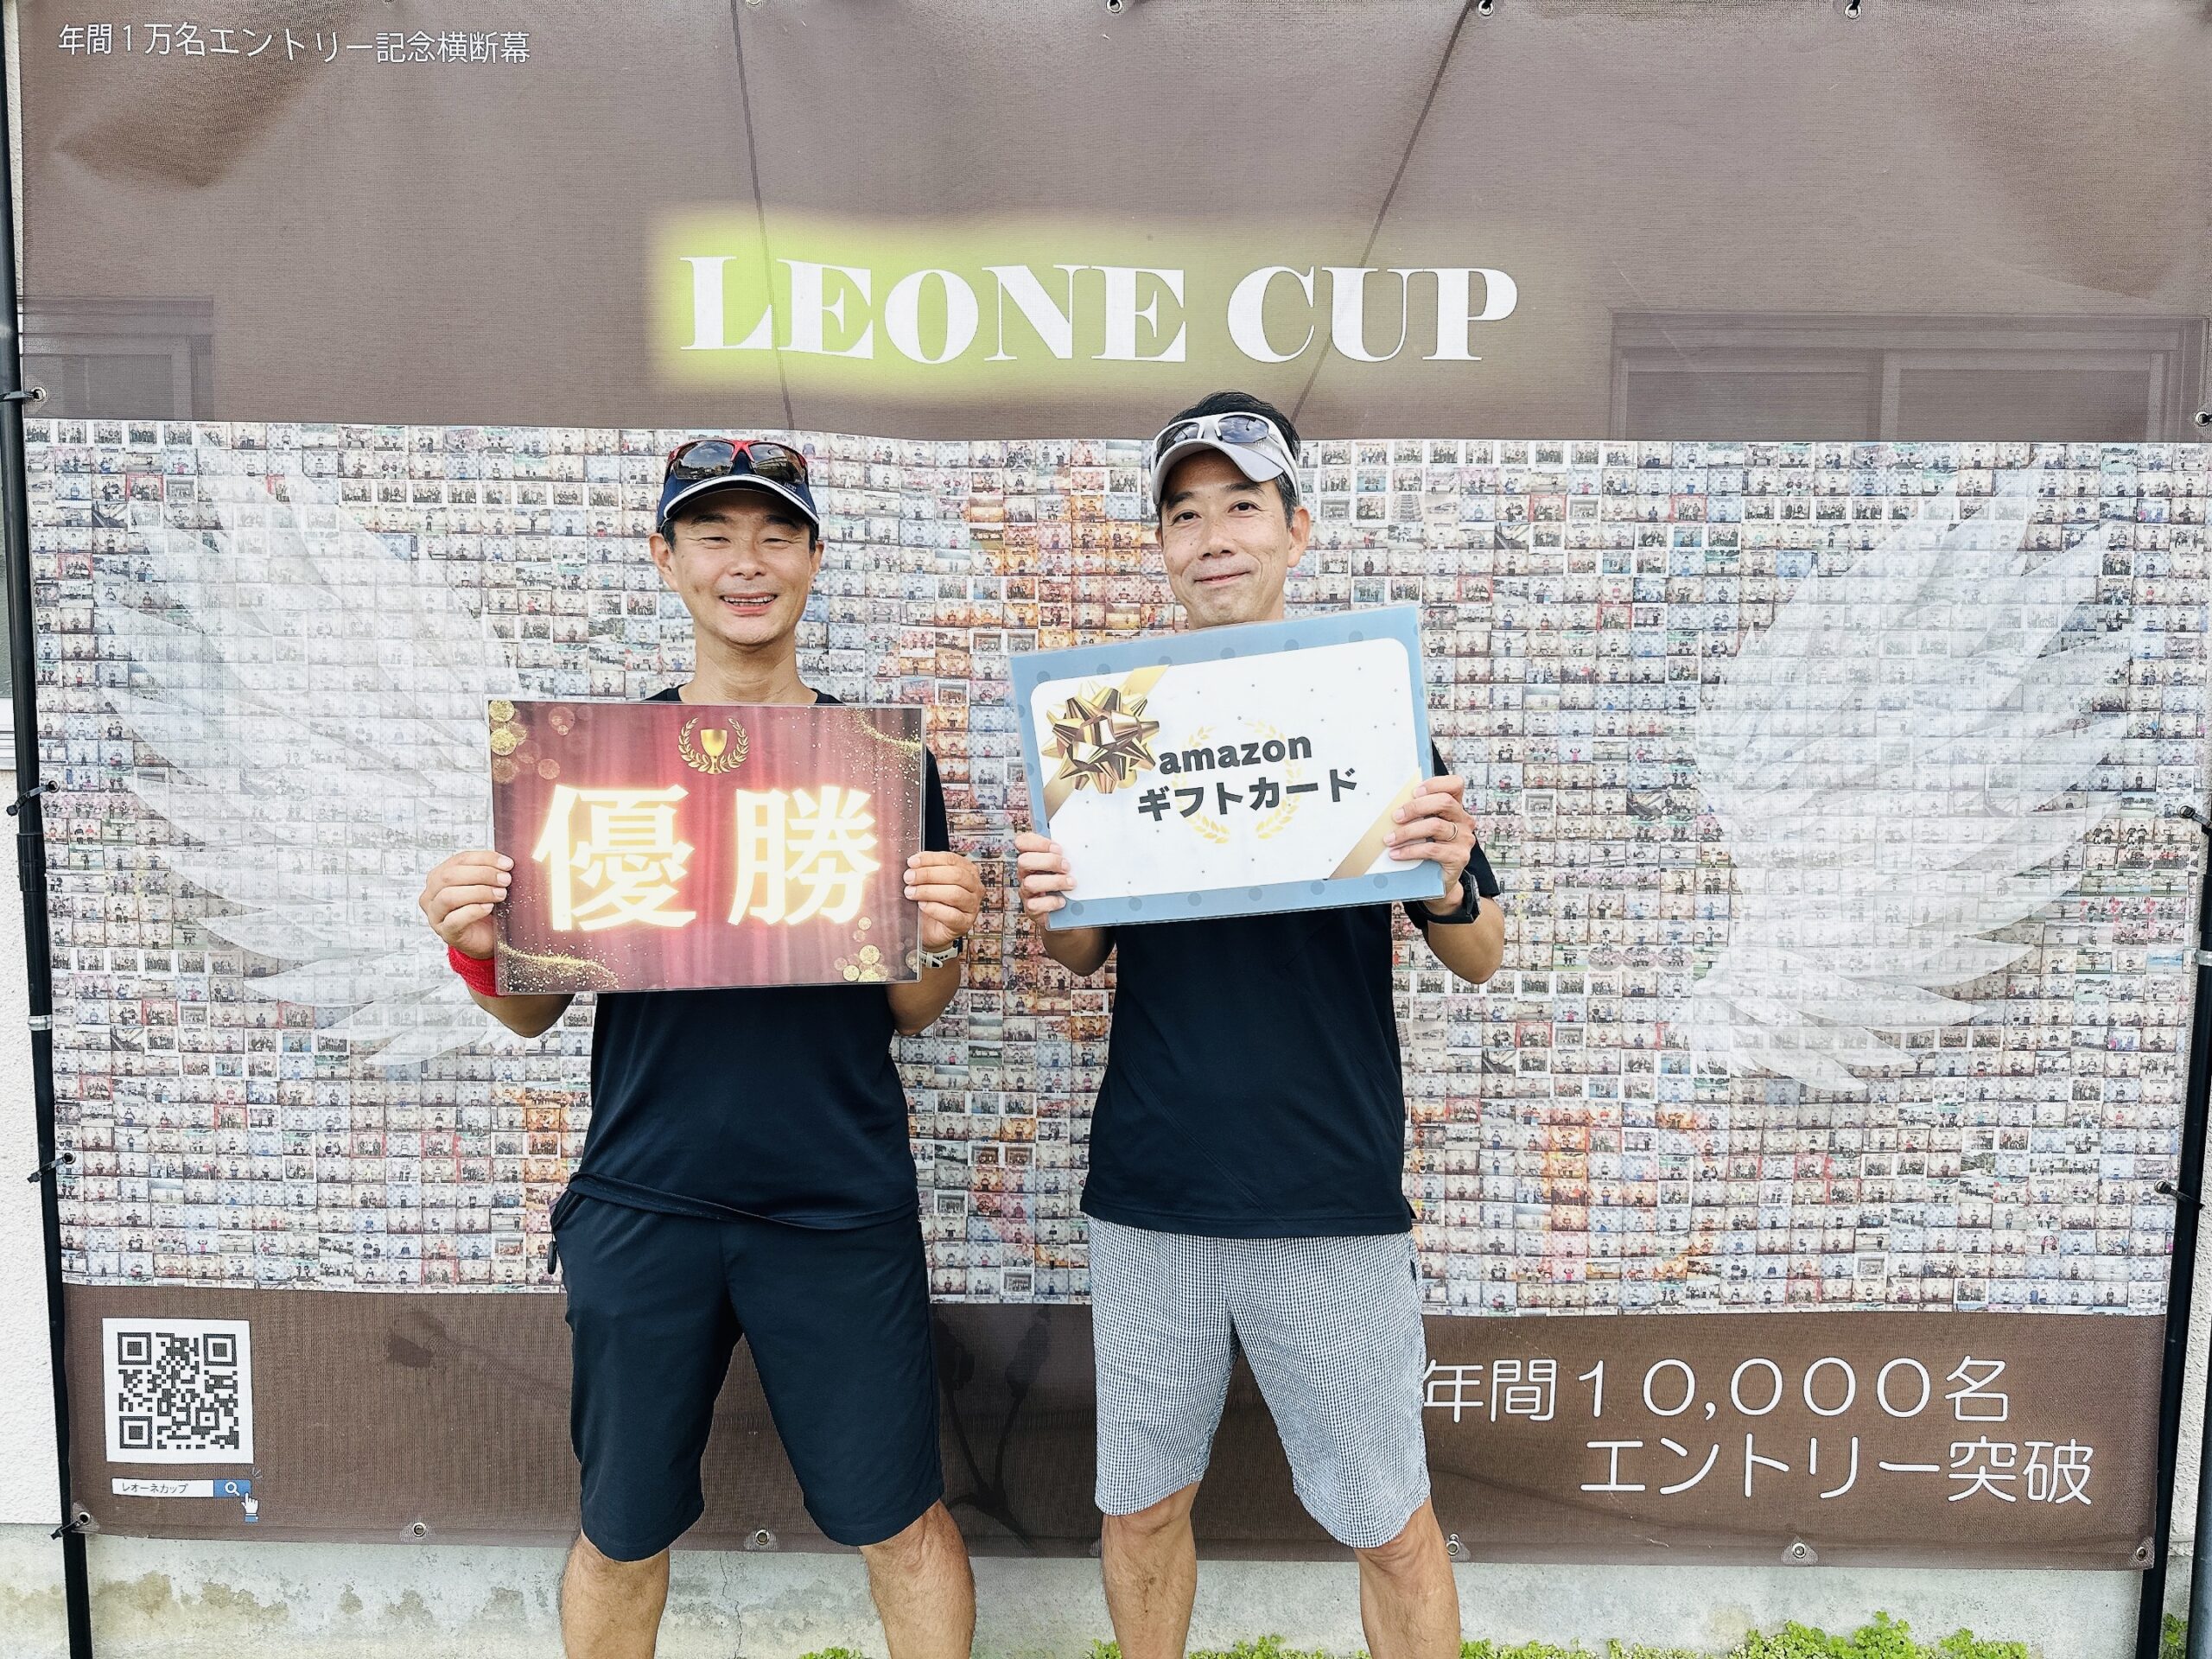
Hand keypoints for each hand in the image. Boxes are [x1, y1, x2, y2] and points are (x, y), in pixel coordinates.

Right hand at [419, 849, 511, 959]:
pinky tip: (488, 908)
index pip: (459, 859)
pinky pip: (454, 920)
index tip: (507, 863)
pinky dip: (473, 911)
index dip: (484, 859)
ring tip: (500, 894)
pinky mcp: (445, 932)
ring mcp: (436, 914)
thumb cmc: (486, 910)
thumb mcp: (487, 885)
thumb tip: (505, 862)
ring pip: (448, 896)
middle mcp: (432, 894)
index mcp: (440, 876)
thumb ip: (490, 871)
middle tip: (505, 880)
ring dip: (479, 892)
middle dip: (482, 874)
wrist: (487, 939)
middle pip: (450, 876)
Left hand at [905, 851, 983, 953]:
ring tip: (911, 893)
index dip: (930, 859)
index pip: (951, 859)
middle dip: (928, 875)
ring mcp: (972, 906)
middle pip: (955, 875)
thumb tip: (911, 864)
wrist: (931, 929)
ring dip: (929, 891)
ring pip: (955, 894)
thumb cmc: (931, 902)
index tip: (912, 862)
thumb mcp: (929, 882)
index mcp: (967, 871)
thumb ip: (924, 871)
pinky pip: (951, 915)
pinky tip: (922, 905)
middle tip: (909, 878)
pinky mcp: (965, 923)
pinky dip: (933, 908)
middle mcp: (974, 887)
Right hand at [1013, 830, 1074, 916]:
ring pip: (1030, 883)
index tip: (1058, 848)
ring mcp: (1027, 891)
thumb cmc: (1065, 882)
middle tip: (1067, 867)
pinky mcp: (1032, 909)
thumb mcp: (1065, 865)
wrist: (1066, 911)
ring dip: (1054, 882)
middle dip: (1049, 862)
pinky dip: (1051, 902)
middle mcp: (1025, 873)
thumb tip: (1082, 847)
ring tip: (1070, 883)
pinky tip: (1062, 901)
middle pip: (1024, 861)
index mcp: (1032, 857)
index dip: (1038, 843)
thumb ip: (1067, 854)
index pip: (1023, 842)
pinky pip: (1035, 905)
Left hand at [1386, 774, 1473, 911]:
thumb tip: (1392, 805)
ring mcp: (1464, 839)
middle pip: (1444, 802)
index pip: (1455, 785)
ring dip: (1408, 832)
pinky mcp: (1459, 857)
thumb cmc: (1428, 850)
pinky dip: (1410, 851)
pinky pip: (1432, 850)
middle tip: (1395, 816)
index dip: (1436, 784)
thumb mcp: (1424, 828)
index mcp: (1455, 808)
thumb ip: (1418, 814)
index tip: (1415, 791)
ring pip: (1436, 826)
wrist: (1438, 881)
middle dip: (1415, 807)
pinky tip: (1397, 854)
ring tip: (1390, 839)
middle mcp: (1463, 820)